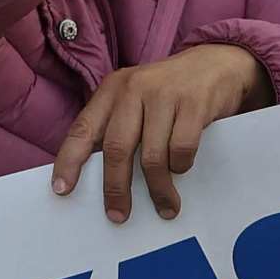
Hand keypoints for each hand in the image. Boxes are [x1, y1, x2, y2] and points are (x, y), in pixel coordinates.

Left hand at [52, 43, 264, 222]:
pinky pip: (181, 149)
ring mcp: (164, 94)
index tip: (62, 190)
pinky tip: (183, 170)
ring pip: (152, 156)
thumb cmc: (170, 92)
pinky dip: (181, 167)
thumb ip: (119, 128)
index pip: (83, 128)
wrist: (217, 63)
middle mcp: (133, 88)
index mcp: (112, 90)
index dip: (70, 161)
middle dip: (116, 188)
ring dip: (158, 189)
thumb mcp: (137, 100)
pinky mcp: (193, 103)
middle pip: (117, 148)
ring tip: (165, 207)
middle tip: (118, 215)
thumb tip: (100, 179)